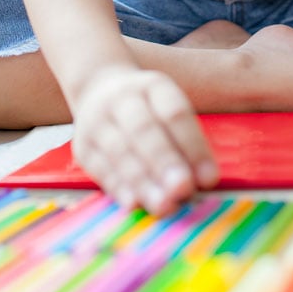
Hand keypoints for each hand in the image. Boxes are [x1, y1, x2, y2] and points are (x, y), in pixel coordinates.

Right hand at [72, 65, 218, 214]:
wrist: (98, 89)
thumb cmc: (147, 109)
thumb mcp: (167, 107)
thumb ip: (185, 141)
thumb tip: (204, 180)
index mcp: (153, 86)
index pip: (175, 113)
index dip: (193, 146)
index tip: (209, 178)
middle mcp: (122, 99)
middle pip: (144, 130)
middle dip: (165, 162)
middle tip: (183, 189)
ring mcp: (98, 121)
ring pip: (120, 152)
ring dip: (143, 181)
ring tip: (163, 205)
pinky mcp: (83, 146)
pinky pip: (101, 168)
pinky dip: (119, 187)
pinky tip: (134, 204)